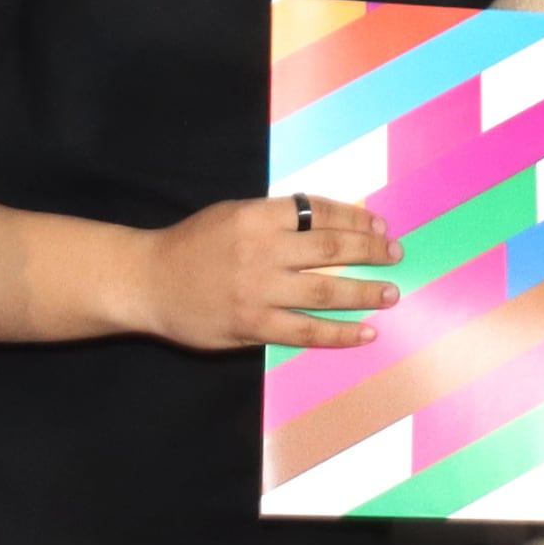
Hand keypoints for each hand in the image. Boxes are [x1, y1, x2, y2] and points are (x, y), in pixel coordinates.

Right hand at [144, 192, 398, 351]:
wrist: (148, 281)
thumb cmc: (193, 245)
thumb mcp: (232, 214)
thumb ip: (276, 219)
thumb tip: (331, 224)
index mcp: (257, 215)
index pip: (319, 211)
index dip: (355, 217)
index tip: (380, 224)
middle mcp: (262, 249)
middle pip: (331, 247)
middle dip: (370, 250)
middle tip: (396, 254)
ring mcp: (259, 290)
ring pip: (325, 289)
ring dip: (364, 291)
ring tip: (390, 293)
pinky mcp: (253, 325)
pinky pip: (306, 330)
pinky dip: (340, 332)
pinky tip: (366, 332)